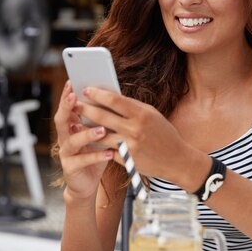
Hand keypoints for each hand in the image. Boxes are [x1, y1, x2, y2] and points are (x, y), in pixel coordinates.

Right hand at [53, 81, 114, 199]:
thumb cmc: (96, 154)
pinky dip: (96, 155)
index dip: (67, 95)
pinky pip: (83, 160)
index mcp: (70, 126)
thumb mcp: (99, 135)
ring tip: (102, 129)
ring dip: (87, 133)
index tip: (71, 82)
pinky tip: (109, 153)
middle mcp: (64, 137)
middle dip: (67, 107)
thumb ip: (101, 119)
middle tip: (76, 97)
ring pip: (73, 140)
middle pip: (61, 120)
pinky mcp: (70, 167)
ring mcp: (65, 153)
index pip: (67, 107)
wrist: (87, 183)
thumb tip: (113, 98)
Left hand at [76, 87, 200, 184]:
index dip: (97, 94)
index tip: (85, 90)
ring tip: (76, 122)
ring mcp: (129, 146)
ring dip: (86, 128)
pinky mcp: (126, 160)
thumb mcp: (152, 115)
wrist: (177, 160)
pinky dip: (98, 144)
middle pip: (102, 116)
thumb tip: (109, 97)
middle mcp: (135, 129)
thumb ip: (132, 107)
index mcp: (142, 114)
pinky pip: (107, 150)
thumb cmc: (164, 133)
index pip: (113, 100)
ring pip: (100, 135)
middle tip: (74, 103)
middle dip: (85, 108)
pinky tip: (89, 139)